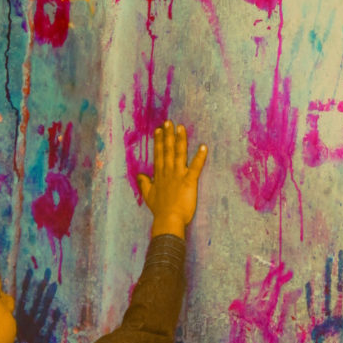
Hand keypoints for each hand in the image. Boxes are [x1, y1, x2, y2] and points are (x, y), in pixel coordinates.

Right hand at [137, 120, 206, 236]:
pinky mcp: (189, 181)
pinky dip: (199, 157)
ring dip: (180, 140)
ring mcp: (178, 175)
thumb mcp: (148, 196)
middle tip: (169, 122)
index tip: (159, 130)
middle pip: (167, 150)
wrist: (168, 220)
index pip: (159, 154)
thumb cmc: (160, 210)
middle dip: (168, 135)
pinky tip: (203, 146)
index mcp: (159, 175)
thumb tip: (139, 174)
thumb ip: (144, 183)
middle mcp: (168, 172)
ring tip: (181, 128)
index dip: (159, 141)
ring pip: (179, 154)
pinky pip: (195, 167)